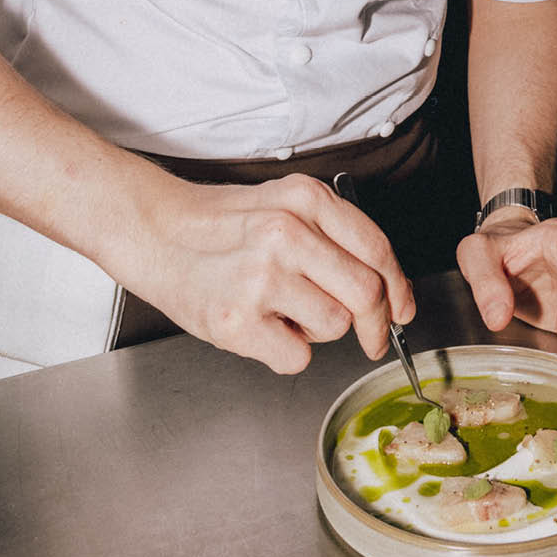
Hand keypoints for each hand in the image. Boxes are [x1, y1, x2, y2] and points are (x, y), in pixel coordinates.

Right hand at [135, 172, 413, 374]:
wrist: (154, 231)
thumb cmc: (223, 223)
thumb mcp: (285, 203)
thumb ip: (335, 234)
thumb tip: (387, 284)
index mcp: (306, 199)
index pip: (377, 249)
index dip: (399, 288)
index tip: (403, 310)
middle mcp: (287, 233)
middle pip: (367, 293)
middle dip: (377, 324)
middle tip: (371, 336)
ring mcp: (261, 277)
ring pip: (335, 326)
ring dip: (319, 330)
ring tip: (285, 311)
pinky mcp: (236, 320)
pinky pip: (297, 358)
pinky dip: (287, 352)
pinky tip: (263, 327)